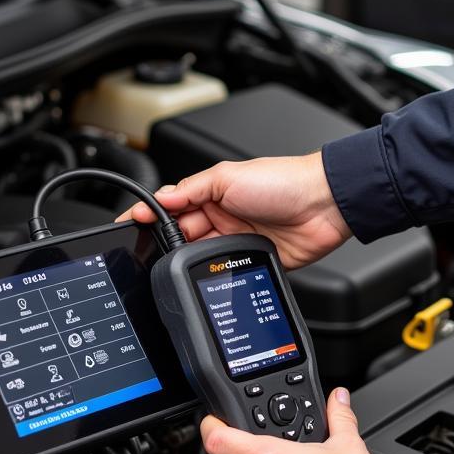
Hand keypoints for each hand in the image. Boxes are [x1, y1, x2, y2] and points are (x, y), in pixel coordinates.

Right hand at [116, 153, 350, 268]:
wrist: (325, 204)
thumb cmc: (284, 181)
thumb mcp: (228, 176)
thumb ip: (192, 188)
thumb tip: (162, 198)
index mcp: (213, 194)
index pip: (172, 207)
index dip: (150, 215)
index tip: (129, 224)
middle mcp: (223, 218)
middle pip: (182, 235)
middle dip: (166, 241)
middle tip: (153, 247)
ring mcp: (237, 241)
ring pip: (202, 257)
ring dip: (191, 260)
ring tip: (179, 261)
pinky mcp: (253, 262)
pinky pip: (228, 274)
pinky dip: (216, 277)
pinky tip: (207, 277)